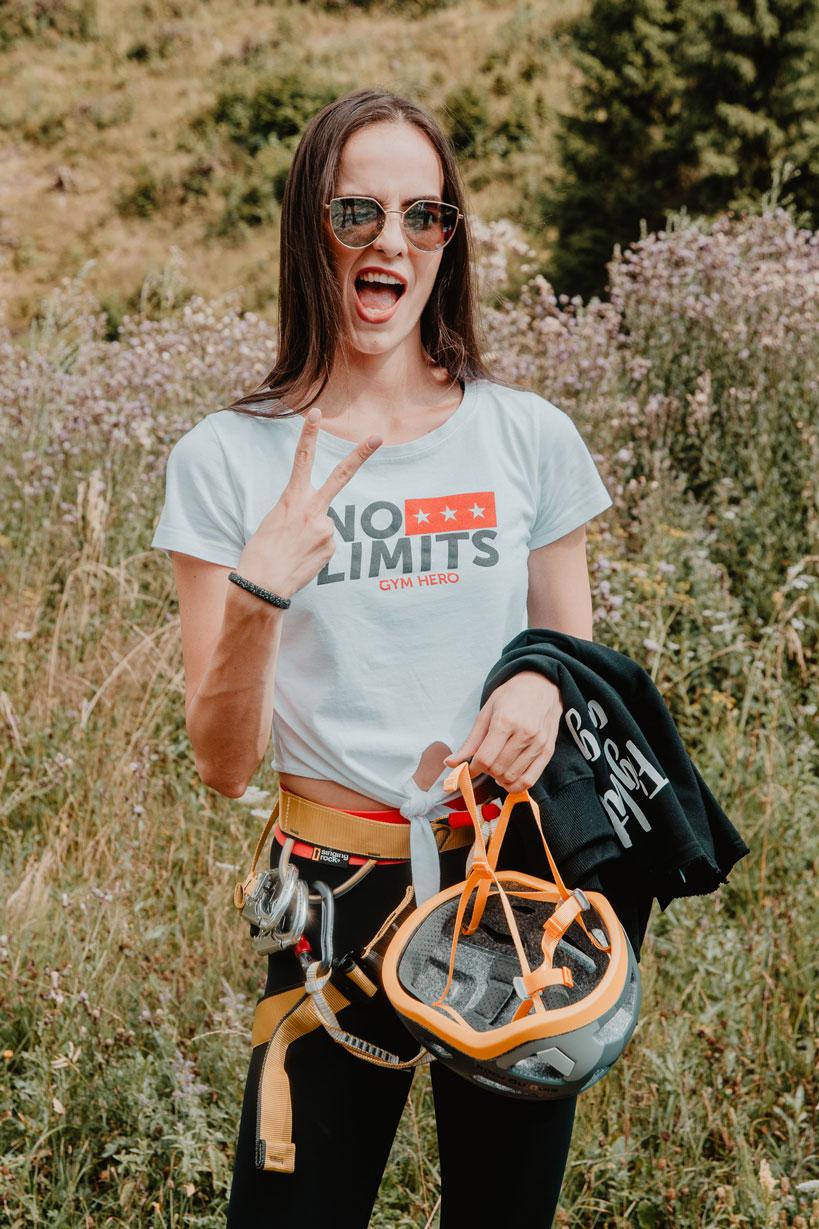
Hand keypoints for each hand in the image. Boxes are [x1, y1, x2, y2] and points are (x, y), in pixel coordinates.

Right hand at [237, 407, 381, 598]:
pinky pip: (326, 543)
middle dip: (360, 455)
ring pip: (325, 525)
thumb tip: (320, 521)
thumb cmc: (261, 553)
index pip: (302, 459)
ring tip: (294, 550)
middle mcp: (313, 509)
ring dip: (312, 536)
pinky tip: (302, 559)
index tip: (317, 413)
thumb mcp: (274, 522)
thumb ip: (299, 512)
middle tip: (377, 437)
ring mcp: (326, 528)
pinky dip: (315, 550)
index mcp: (292, 499)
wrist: (263, 585)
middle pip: (341, 475)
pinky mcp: (332, 547)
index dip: (310, 434)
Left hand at [443, 671, 563, 793]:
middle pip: (497, 769)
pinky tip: (508, 779)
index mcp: (505, 721)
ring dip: (499, 779)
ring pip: (512, 777)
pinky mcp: (548, 751)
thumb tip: (450, 763)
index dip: (472, 769)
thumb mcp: (486, 712)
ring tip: (496, 768)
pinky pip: (530, 780)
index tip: (468, 768)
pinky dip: (516, 786)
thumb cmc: (511, 696)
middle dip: (486, 771)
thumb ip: (470, 741)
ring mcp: (538, 744)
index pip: (484, 759)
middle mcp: (524, 734)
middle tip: (484, 763)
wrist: (541, 685)